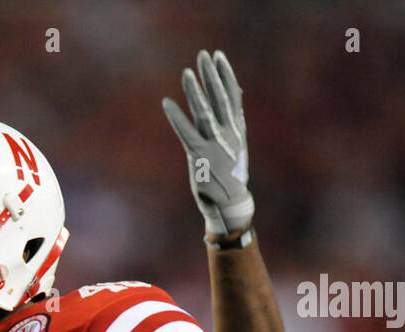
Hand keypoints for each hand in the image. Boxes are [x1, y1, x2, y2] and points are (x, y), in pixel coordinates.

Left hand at [162, 50, 253, 236]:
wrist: (230, 203)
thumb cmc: (230, 173)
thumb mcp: (237, 143)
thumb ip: (233, 118)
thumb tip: (236, 94)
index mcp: (237, 129)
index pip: (233, 96)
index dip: (225, 75)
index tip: (218, 57)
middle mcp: (228, 134)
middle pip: (219, 98)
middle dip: (211, 76)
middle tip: (203, 55)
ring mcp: (214, 145)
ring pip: (205, 112)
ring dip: (195, 92)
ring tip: (187, 73)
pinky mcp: (199, 156)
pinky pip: (186, 132)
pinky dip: (177, 117)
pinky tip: (167, 103)